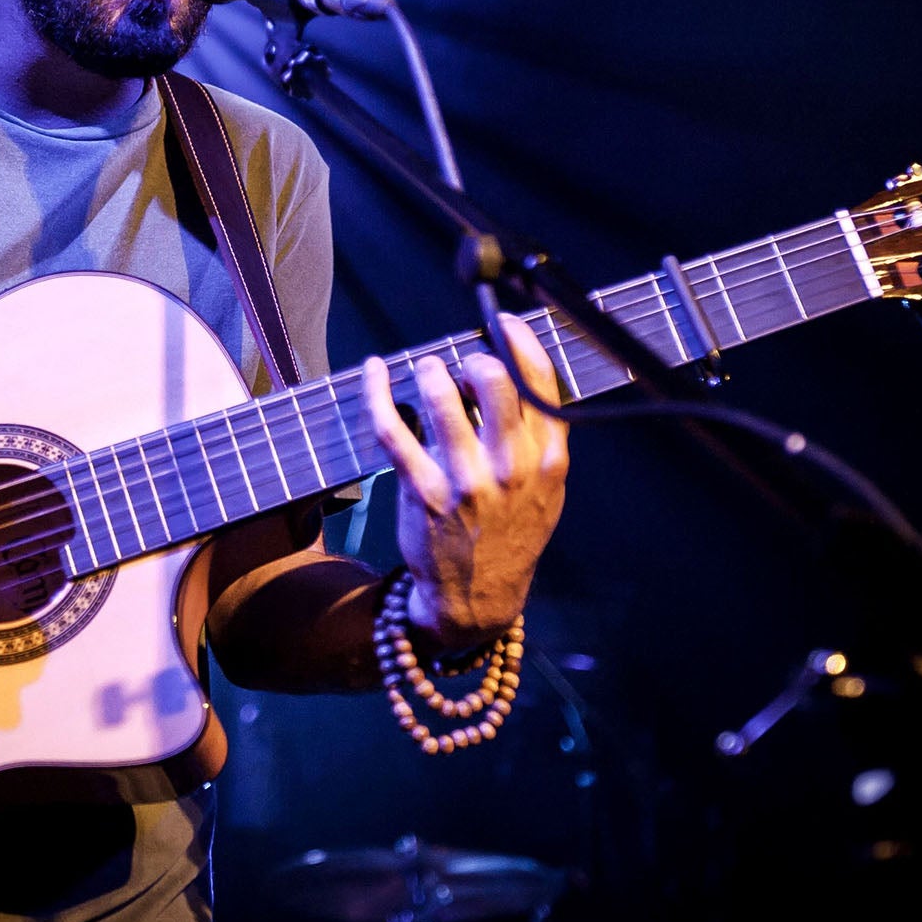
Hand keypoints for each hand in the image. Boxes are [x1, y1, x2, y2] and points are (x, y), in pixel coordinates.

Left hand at [363, 313, 568, 649]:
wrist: (479, 598)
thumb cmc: (510, 532)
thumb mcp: (547, 490)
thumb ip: (540, 436)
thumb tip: (510, 372)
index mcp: (547, 460)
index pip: (541, 383)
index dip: (519, 341)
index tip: (502, 324)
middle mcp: (511, 467)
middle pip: (494, 381)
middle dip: (473, 359)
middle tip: (461, 365)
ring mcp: (465, 480)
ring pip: (442, 397)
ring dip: (429, 372)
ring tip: (426, 371)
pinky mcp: (421, 492)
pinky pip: (393, 429)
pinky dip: (377, 392)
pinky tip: (374, 373)